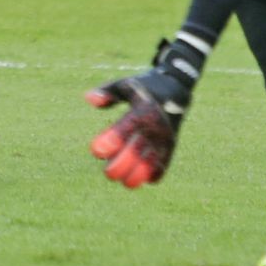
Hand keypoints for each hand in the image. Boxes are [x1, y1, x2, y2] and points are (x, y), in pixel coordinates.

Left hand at [86, 39, 200, 187]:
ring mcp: (165, 138)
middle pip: (137, 151)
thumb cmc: (143, 88)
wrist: (176, 90)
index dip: (111, 141)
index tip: (96, 151)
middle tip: (108, 172)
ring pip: (150, 163)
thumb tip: (89, 99)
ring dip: (135, 176)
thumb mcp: (125, 85)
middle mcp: (156, 125)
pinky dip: (152, 175)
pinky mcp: (171, 147)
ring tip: (123, 180)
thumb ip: (107, 92)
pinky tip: (140, 178)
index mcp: (143, 109)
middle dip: (120, 166)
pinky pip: (163, 166)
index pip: (126, 128)